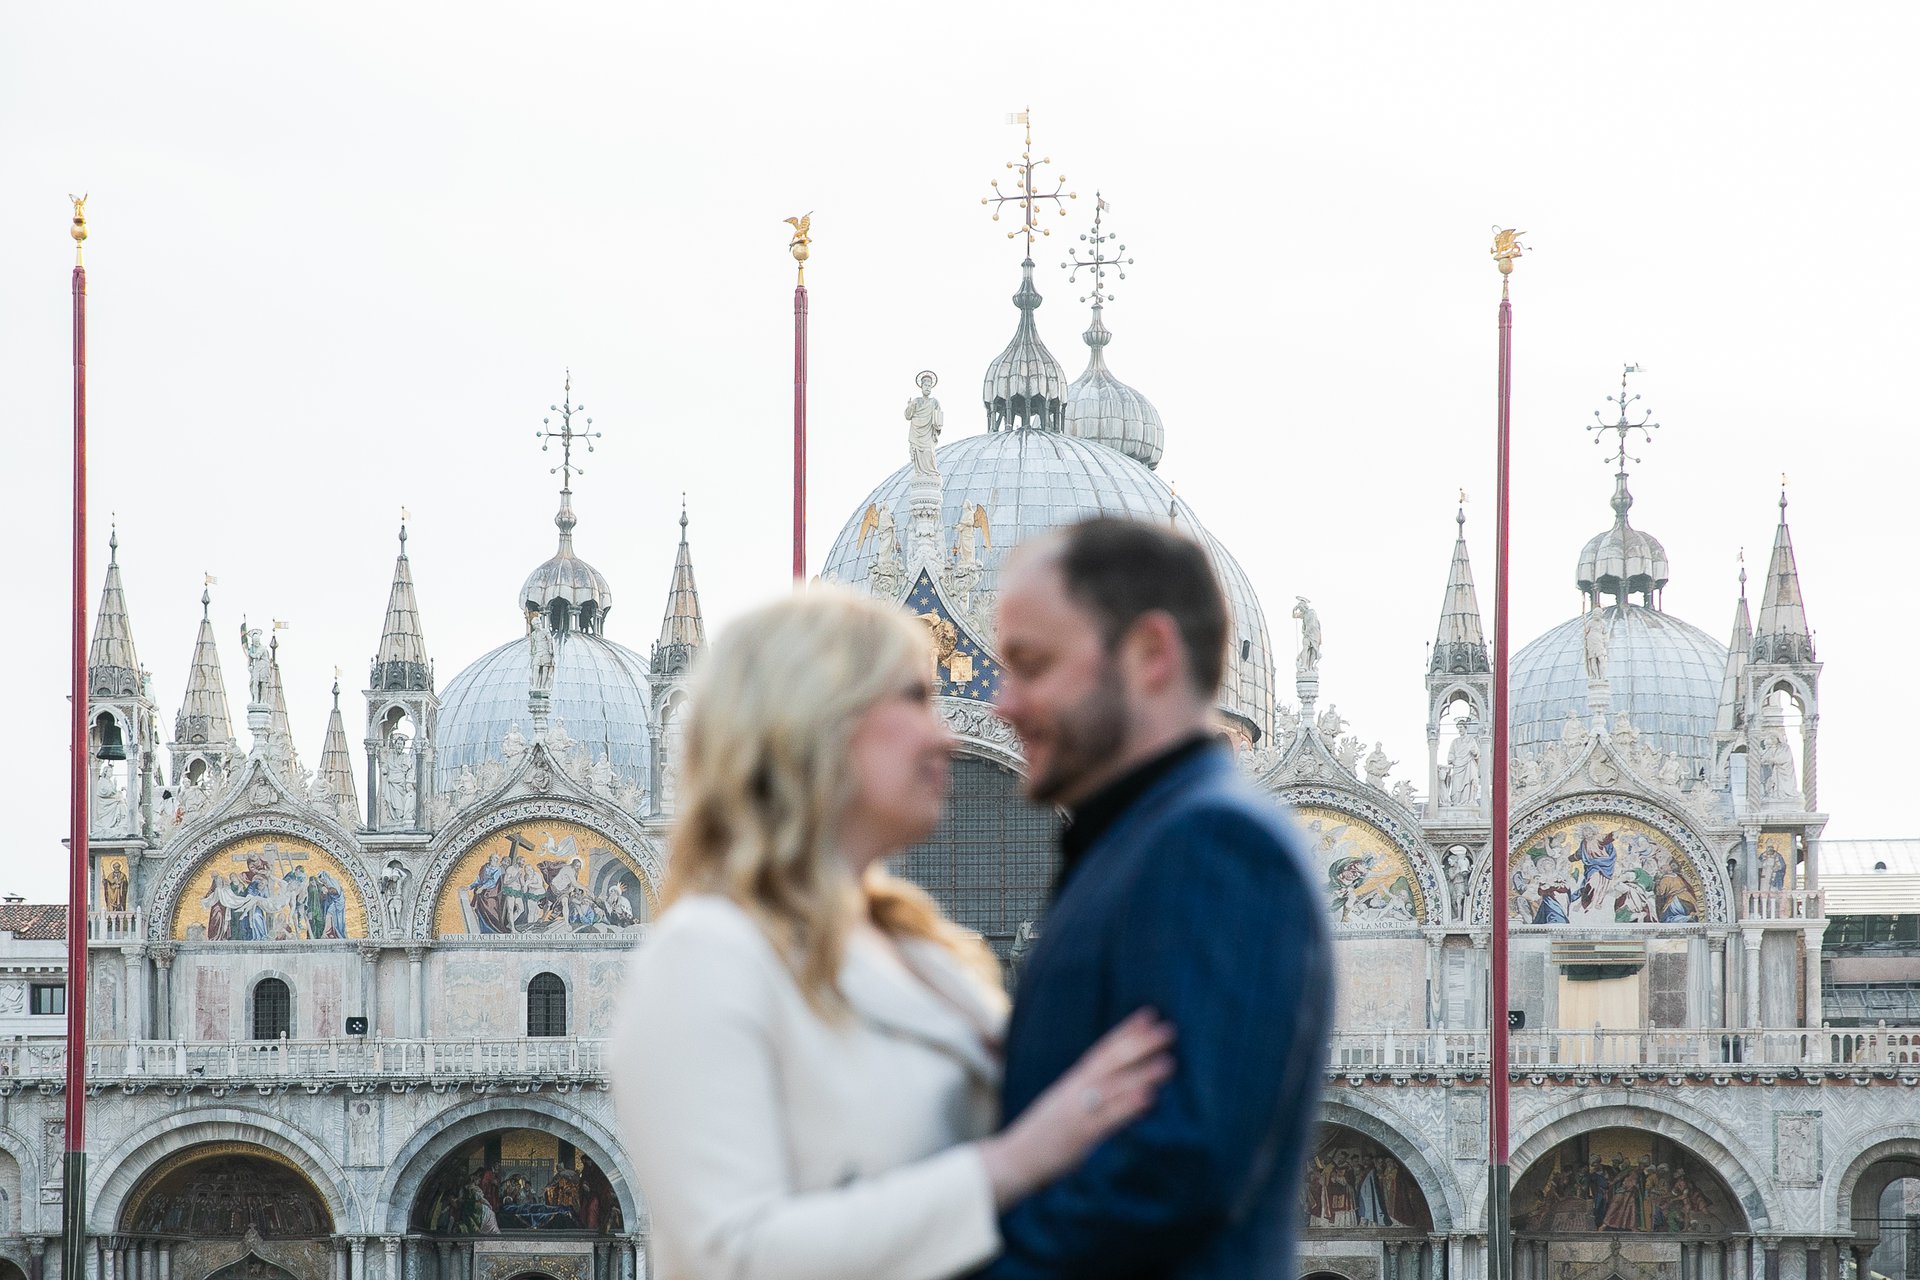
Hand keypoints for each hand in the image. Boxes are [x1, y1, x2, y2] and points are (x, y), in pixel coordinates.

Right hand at [977, 1008, 1173, 1208]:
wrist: (1012, 1159)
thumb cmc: (1042, 1136)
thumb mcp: (1067, 1108)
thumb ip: (1092, 1096)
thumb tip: (1126, 1090)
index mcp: (1073, 1082)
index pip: (1103, 1050)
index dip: (1126, 1032)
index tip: (1149, 1015)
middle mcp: (1075, 1090)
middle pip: (1111, 1061)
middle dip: (1140, 1044)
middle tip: (1168, 1030)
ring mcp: (1077, 1110)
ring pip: (1113, 1086)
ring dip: (1142, 1073)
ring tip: (1169, 1062)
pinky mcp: (1079, 1134)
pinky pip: (1107, 1117)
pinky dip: (1127, 1106)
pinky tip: (1148, 1098)